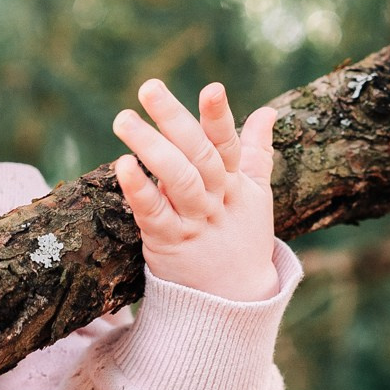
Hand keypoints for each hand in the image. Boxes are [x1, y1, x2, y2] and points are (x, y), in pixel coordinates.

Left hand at [110, 82, 279, 302]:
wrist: (234, 301)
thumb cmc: (241, 238)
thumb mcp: (255, 195)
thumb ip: (256, 151)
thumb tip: (267, 111)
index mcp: (236, 183)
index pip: (228, 144)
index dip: (220, 117)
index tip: (213, 88)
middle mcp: (217, 199)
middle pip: (199, 155)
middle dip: (174, 120)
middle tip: (148, 88)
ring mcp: (194, 221)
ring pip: (177, 180)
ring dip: (151, 147)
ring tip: (124, 119)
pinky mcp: (168, 243)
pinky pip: (153, 214)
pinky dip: (139, 190)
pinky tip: (122, 166)